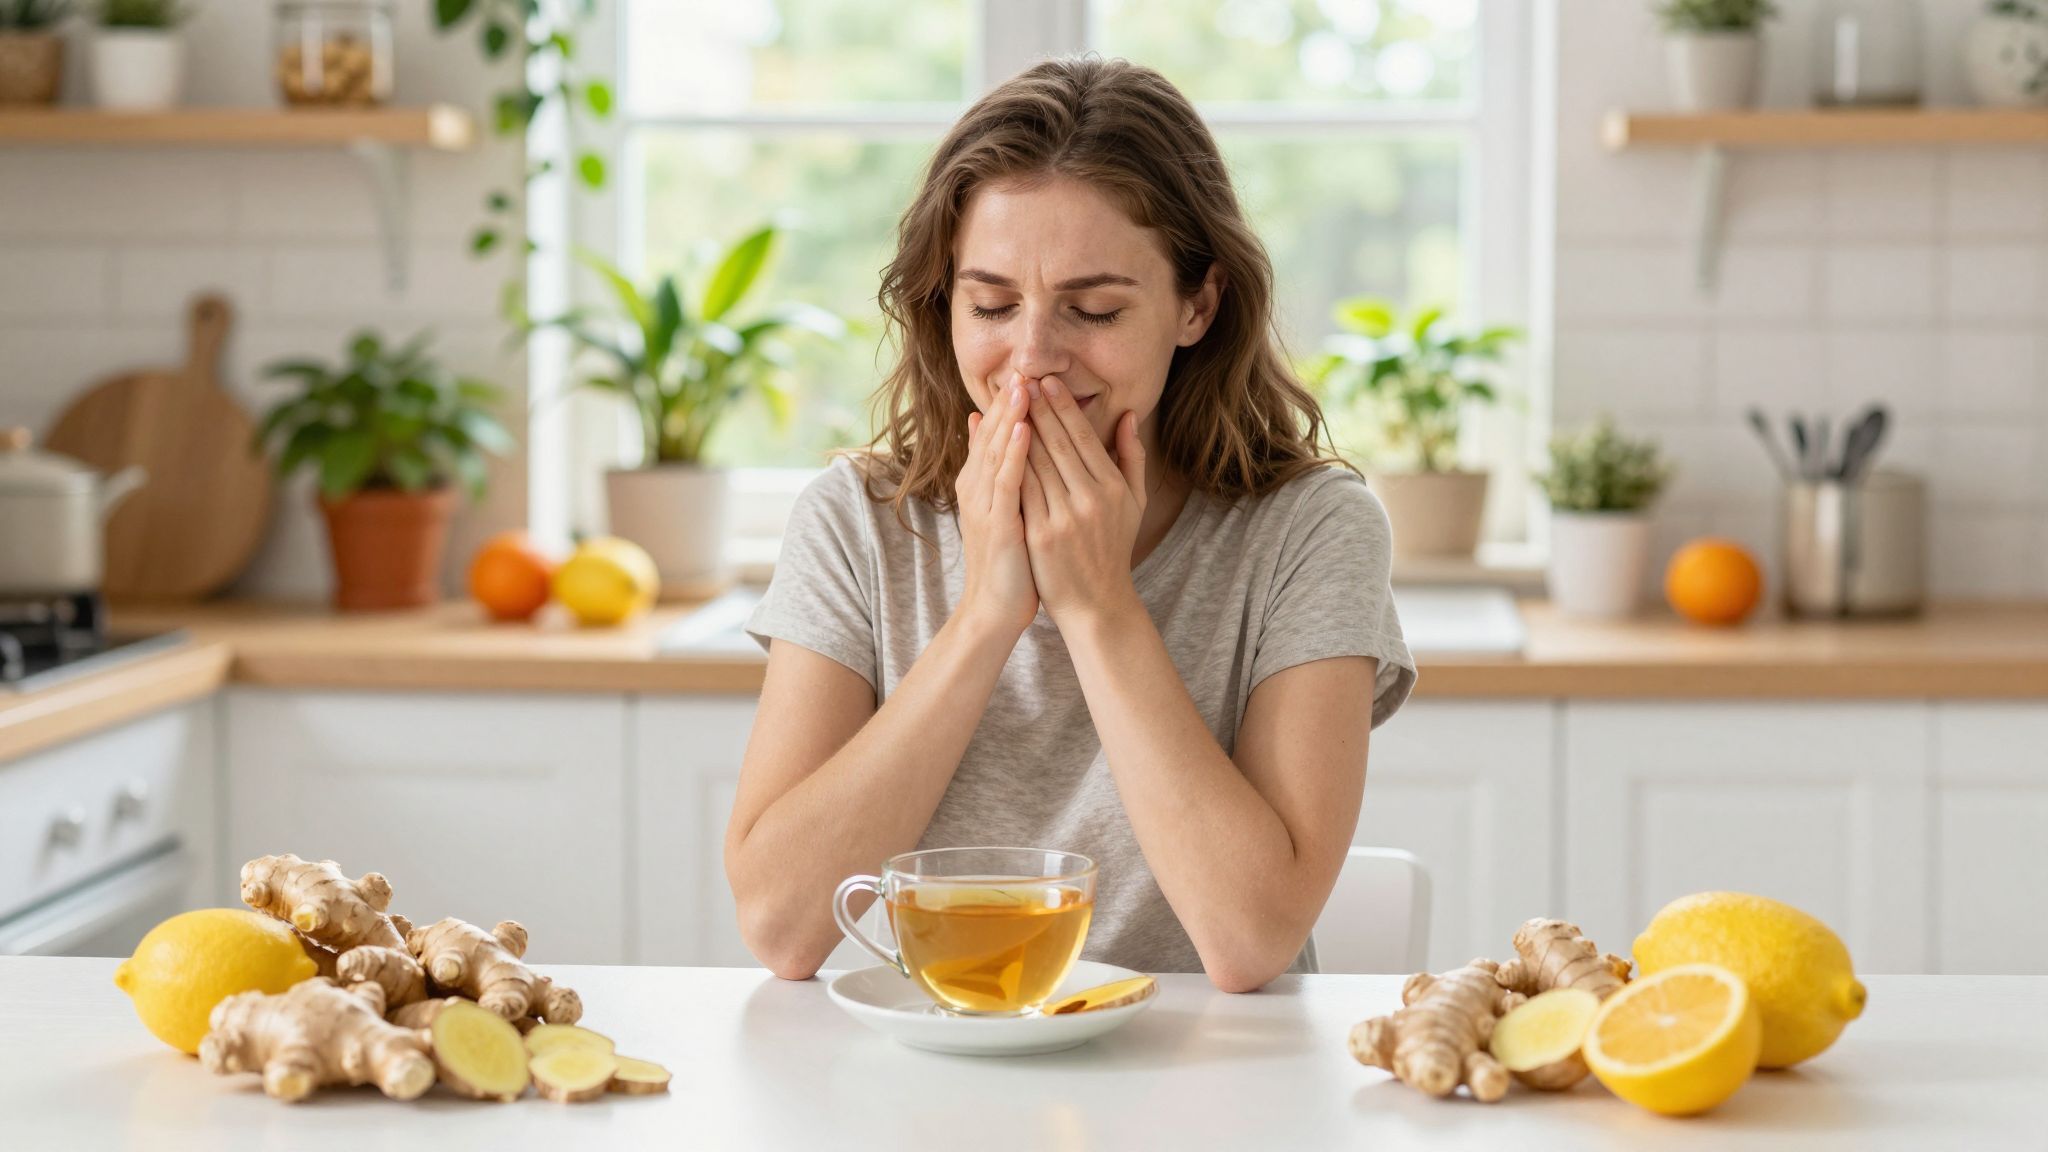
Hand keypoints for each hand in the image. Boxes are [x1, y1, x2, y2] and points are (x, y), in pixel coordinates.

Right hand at [954, 378, 1038, 637]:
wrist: (995, 607)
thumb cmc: (1009, 560)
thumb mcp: (1002, 510)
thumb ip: (998, 473)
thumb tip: (988, 434)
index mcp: (981, 484)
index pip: (992, 435)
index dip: (1006, 405)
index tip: (1023, 374)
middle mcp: (977, 489)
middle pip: (991, 436)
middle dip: (1006, 402)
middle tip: (1021, 368)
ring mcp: (984, 505)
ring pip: (995, 451)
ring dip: (1008, 417)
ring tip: (1021, 386)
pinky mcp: (996, 522)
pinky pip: (1005, 480)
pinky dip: (1012, 452)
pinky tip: (1022, 429)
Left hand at [1019, 373, 1146, 628]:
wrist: (1096, 603)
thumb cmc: (1113, 549)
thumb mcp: (1134, 504)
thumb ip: (1132, 458)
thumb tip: (1130, 415)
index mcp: (1114, 487)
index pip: (1084, 437)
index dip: (1064, 407)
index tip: (1047, 382)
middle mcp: (1091, 498)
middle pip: (1058, 443)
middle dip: (1037, 408)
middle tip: (1021, 379)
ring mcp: (1065, 516)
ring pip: (1036, 462)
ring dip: (1019, 428)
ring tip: (1006, 402)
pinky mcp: (1041, 534)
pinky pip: (1021, 491)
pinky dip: (1010, 464)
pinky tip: (997, 443)